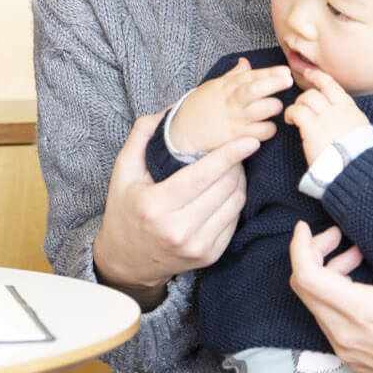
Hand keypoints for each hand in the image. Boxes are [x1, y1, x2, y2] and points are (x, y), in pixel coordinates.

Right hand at [91, 112, 260, 306]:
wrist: (126, 261)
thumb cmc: (124, 211)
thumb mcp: (122, 173)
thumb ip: (141, 138)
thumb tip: (168, 111)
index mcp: (154, 206)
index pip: (201, 176)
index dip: (228, 156)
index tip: (249, 140)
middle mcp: (177, 230)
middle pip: (224, 188)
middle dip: (236, 165)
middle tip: (236, 150)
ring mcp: (196, 246)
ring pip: (235, 204)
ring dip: (240, 181)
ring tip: (233, 168)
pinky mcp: (209, 257)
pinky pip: (234, 222)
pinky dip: (235, 201)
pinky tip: (227, 190)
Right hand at [168, 57, 290, 153]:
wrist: (182, 131)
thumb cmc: (200, 107)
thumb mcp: (214, 86)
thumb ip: (233, 75)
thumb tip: (245, 62)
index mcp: (227, 87)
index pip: (251, 75)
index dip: (270, 72)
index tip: (285, 71)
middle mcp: (232, 101)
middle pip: (257, 89)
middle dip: (276, 83)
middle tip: (288, 81)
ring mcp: (236, 119)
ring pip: (265, 110)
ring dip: (275, 107)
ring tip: (274, 107)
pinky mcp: (237, 136)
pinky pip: (263, 132)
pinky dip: (269, 129)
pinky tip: (267, 126)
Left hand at [282, 68, 369, 166]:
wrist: (355, 171)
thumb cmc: (356, 157)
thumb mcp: (359, 132)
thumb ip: (348, 120)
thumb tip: (339, 116)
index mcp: (351, 111)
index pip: (334, 86)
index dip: (319, 78)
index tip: (310, 74)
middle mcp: (340, 110)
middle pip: (318, 90)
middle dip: (305, 95)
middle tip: (300, 105)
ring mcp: (327, 118)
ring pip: (307, 97)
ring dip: (298, 105)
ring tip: (295, 116)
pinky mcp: (313, 128)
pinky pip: (297, 111)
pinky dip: (290, 114)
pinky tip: (290, 121)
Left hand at [287, 182, 372, 372]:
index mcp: (365, 312)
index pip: (306, 277)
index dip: (299, 247)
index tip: (304, 226)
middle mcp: (347, 334)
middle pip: (303, 287)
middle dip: (311, 255)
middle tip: (336, 236)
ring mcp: (346, 350)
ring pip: (313, 305)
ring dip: (323, 276)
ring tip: (353, 255)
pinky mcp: (349, 359)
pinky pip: (325, 322)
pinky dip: (330, 298)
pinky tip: (356, 284)